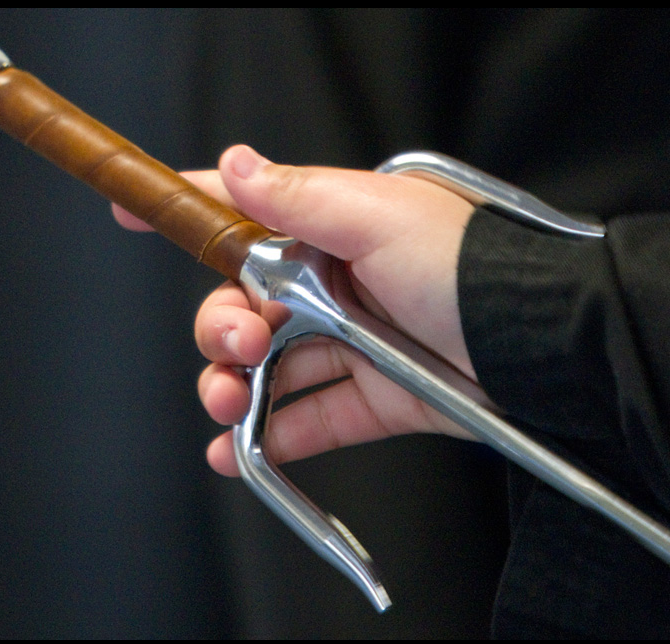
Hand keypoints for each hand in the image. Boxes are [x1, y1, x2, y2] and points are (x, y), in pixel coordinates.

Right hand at [113, 145, 492, 475]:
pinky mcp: (370, 399)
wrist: (543, 347)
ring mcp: (349, 344)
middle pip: (241, 306)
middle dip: (220, 327)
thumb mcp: (379, 216)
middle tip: (239, 342)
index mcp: (330, 229)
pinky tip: (236, 452)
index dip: (187, 212)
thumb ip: (298, 198)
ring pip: (266, 369)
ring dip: (231, 389)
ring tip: (227, 404)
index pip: (245, 214)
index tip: (126, 212)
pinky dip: (269, 438)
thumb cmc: (469, 266)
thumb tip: (234, 164)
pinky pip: (306, 420)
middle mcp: (333, 284)